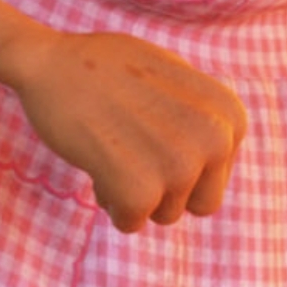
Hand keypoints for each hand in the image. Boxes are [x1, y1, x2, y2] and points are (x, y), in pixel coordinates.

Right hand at [0, 27, 248, 233]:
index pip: (219, 175)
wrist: (55, 64)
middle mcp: (217, 140)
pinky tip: (98, 167)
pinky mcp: (141, 190)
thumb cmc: (112, 70)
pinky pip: (131, 222)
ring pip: (164, 215)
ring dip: (135, 194)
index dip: (184, 166)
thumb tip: (215, 160)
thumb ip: (205, 118)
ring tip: (115, 151)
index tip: (156, 136)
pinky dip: (110, 204)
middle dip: (169, 190)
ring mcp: (181, 166)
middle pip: (201, 203)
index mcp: (230, 115)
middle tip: (135, 154)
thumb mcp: (181, 81)